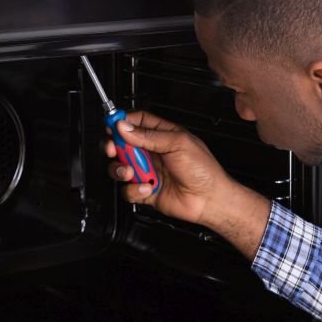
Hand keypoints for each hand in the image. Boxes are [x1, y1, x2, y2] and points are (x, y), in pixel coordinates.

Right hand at [105, 111, 270, 257]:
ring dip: (122, 170)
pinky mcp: (145, 190)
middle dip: (114, 146)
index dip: (121, 122)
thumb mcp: (178, 144)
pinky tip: (148, 188)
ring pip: (120, 167)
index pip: (136, 122)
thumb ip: (149, 136)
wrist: (209, 199)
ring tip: (133, 172)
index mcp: (163, 135)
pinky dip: (134, 190)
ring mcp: (148, 171)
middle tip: (115, 149)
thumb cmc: (203, 170)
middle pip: (122, 144)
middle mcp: (153, 152)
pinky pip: (127, 189)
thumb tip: (124, 127)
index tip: (111, 124)